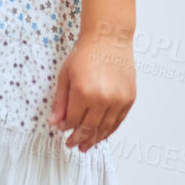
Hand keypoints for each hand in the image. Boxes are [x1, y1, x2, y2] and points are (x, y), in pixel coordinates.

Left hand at [49, 32, 135, 152]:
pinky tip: (102, 135)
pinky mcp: (129, 98)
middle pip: (89, 128)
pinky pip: (119, 121)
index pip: (73, 120)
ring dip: (95, 139)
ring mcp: (118, 100)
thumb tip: (55, 122)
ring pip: (105, 128)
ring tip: (86, 145)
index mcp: (83, 92)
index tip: (63, 129)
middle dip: (79, 138)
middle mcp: (103, 98)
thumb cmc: (86, 53)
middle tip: (73, 144)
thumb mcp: (65, 75)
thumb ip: (60, 101)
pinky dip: (110, 130)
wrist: (109, 39)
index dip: (67, 127)